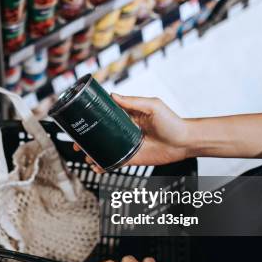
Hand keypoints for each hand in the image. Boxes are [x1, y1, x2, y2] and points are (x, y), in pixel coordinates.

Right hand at [74, 94, 190, 171]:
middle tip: (76, 142)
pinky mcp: (132, 158)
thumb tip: (113, 95)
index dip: (91, 119)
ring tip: (85, 155)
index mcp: (127, 116)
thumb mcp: (152, 106)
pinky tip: (96, 167)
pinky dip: (104, 165)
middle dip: (86, 139)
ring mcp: (127, 145)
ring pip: (105, 149)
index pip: (105, 116)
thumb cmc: (172, 121)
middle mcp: (125, 131)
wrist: (185, 141)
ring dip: (93, 153)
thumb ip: (133, 101)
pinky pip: (115, 162)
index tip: (79, 120)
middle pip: (100, 134)